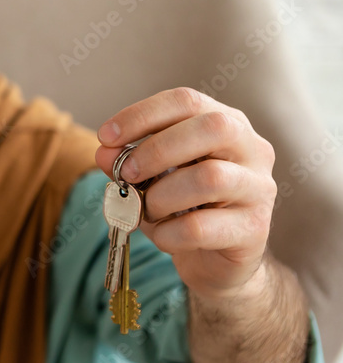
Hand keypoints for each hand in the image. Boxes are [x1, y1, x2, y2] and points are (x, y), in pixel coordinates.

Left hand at [94, 88, 276, 300]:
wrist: (216, 261)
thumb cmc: (184, 209)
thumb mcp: (152, 179)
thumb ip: (129, 163)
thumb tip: (104, 153)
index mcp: (227, 124)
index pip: (187, 101)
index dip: (142, 115)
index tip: (105, 136)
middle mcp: (253, 150)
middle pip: (212, 128)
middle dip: (156, 150)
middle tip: (126, 173)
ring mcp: (259, 189)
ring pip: (210, 178)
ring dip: (161, 196)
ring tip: (147, 210)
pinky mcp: (254, 230)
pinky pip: (201, 227)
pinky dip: (168, 233)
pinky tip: (163, 237)